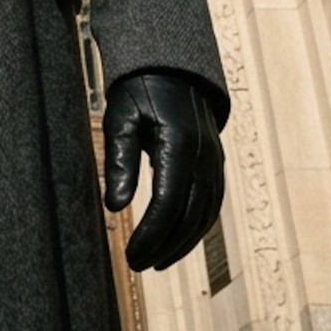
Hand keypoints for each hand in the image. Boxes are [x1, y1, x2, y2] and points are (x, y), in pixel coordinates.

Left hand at [103, 70, 223, 271]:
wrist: (172, 66)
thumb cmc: (139, 89)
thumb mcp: (120, 116)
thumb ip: (119, 160)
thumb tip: (114, 207)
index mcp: (180, 144)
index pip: (168, 203)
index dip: (151, 235)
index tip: (131, 256)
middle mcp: (205, 157)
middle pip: (190, 217)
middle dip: (165, 246)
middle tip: (138, 264)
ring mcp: (215, 161)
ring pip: (205, 216)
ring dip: (182, 244)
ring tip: (155, 262)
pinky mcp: (216, 164)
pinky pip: (211, 205)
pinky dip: (195, 228)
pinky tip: (176, 240)